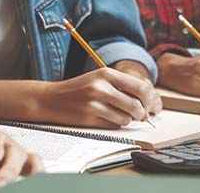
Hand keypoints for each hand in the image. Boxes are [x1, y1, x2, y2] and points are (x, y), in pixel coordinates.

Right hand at [40, 67, 158, 127]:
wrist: (51, 99)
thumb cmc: (79, 90)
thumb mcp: (99, 79)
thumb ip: (121, 87)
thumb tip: (147, 103)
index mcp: (106, 73)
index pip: (140, 86)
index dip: (149, 99)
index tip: (148, 104)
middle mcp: (101, 87)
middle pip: (136, 105)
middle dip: (139, 113)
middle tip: (136, 114)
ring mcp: (94, 103)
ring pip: (126, 118)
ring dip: (124, 119)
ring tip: (113, 113)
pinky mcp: (89, 118)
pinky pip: (113, 125)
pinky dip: (112, 124)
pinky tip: (102, 118)